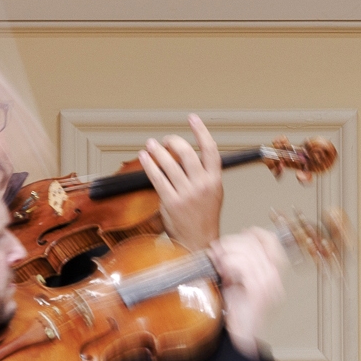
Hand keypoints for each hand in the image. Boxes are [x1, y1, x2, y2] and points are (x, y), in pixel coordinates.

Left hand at [135, 114, 224, 252]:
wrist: (198, 242)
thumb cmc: (204, 218)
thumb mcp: (214, 193)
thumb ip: (204, 175)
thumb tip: (188, 156)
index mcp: (215, 181)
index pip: (210, 150)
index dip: (201, 131)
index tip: (193, 119)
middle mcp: (202, 185)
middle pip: (187, 153)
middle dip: (173, 141)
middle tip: (165, 139)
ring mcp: (186, 194)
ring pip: (169, 164)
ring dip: (157, 151)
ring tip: (151, 145)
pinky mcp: (171, 202)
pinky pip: (157, 178)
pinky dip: (150, 165)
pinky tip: (145, 158)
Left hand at [210, 227, 285, 357]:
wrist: (241, 339)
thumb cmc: (237, 315)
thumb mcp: (237, 283)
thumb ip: (237, 264)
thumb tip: (226, 246)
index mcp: (273, 274)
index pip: (271, 241)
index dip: (254, 233)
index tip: (238, 235)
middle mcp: (275, 278)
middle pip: (258, 243)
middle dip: (234, 242)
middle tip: (218, 250)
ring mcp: (269, 285)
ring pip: (250, 252)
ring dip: (229, 252)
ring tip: (218, 260)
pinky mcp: (259, 292)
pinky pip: (245, 266)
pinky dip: (231, 263)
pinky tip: (223, 270)